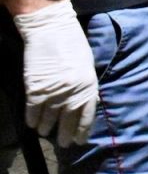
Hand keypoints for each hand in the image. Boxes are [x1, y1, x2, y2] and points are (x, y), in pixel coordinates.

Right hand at [14, 0, 97, 146]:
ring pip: (49, 119)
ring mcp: (54, 92)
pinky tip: (33, 124)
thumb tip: (86, 102)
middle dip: (66, 134)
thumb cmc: (73, 44)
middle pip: (68, 121)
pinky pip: (33, 111)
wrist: (51, 30)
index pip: (87, 116)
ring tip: (46, 133)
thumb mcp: (88, 66)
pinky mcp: (35, 89)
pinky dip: (32, 119)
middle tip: (64, 144)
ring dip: (47, 128)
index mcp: (89, 86)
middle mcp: (72, 93)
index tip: (80, 140)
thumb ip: (87, 85)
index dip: (82, 130)